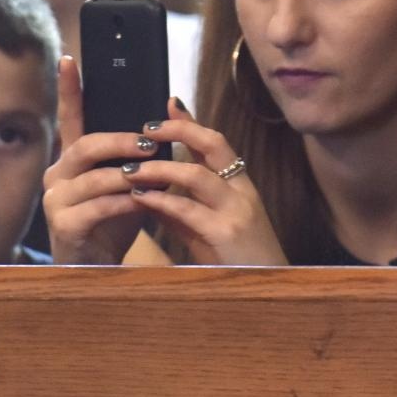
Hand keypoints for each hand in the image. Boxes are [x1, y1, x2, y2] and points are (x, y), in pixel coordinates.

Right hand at [42, 56, 154, 264]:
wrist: (101, 265)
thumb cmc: (117, 218)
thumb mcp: (133, 180)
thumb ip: (143, 151)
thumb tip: (170, 108)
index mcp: (74, 159)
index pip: (70, 118)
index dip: (69, 89)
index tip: (70, 59)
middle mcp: (58, 174)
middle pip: (86, 145)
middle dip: (121, 141)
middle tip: (150, 142)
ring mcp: (56, 200)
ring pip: (93, 177)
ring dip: (129, 175)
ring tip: (154, 176)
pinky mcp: (63, 225)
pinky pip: (97, 206)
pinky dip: (125, 202)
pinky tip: (143, 203)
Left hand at [122, 98, 287, 265]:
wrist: (266, 292)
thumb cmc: (235, 263)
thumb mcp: (208, 229)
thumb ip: (183, 208)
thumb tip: (151, 191)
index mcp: (240, 186)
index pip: (216, 144)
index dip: (192, 123)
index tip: (169, 104)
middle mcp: (242, 192)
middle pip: (213, 146)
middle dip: (179, 131)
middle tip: (145, 129)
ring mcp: (236, 211)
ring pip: (196, 175)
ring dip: (160, 168)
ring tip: (130, 168)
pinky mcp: (225, 233)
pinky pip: (188, 209)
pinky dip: (161, 200)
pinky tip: (140, 198)